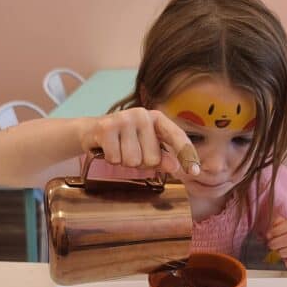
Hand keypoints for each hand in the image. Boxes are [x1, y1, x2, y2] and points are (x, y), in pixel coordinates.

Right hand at [80, 108, 199, 175]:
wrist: (91, 131)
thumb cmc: (125, 141)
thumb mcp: (146, 149)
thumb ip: (163, 158)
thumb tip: (175, 166)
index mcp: (157, 119)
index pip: (177, 137)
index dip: (187, 155)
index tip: (195, 172)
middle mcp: (142, 114)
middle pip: (152, 159)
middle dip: (141, 163)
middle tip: (130, 152)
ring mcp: (124, 119)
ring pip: (133, 161)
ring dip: (125, 162)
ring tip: (119, 150)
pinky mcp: (106, 128)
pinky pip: (116, 159)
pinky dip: (112, 160)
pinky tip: (108, 149)